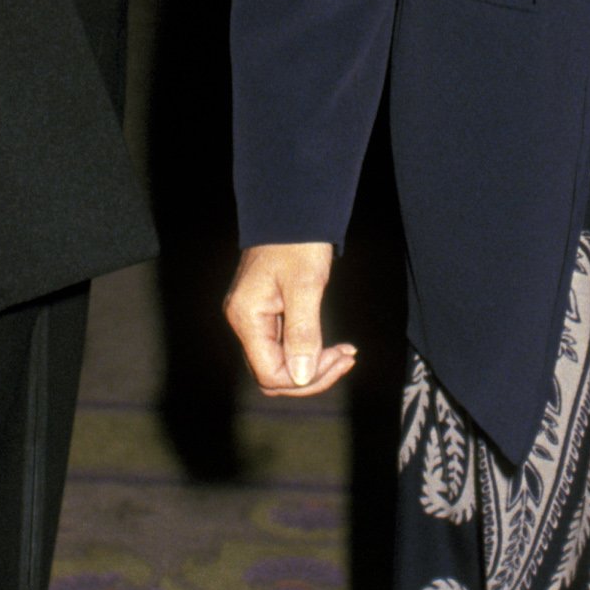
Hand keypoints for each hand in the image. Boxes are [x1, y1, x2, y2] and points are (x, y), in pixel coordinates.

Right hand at [224, 242, 357, 398]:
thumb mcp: (305, 286)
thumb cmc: (297, 242)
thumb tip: (301, 378)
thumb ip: (302, 333)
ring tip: (344, 353)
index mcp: (247, 317)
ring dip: (313, 366)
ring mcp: (253, 318)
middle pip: (273, 375)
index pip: (271, 374)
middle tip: (345, 358)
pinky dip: (309, 351)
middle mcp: (244, 322)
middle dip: (312, 375)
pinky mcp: (266, 312)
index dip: (305, 378)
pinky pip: (284, 347)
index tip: (338, 357)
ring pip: (280, 363)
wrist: (293, 211)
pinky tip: (333, 347)